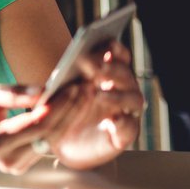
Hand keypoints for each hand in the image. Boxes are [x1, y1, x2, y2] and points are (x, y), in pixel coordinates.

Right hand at [0, 83, 75, 174]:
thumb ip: (12, 94)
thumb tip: (45, 91)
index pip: (38, 124)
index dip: (60, 106)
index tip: (76, 85)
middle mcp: (7, 160)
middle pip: (51, 134)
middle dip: (72, 110)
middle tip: (88, 86)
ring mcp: (15, 166)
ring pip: (52, 140)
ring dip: (70, 117)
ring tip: (83, 93)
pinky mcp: (21, 164)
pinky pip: (46, 143)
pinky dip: (59, 124)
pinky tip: (70, 106)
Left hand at [49, 41, 144, 168]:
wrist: (61, 144)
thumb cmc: (60, 112)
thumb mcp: (55, 94)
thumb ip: (57, 83)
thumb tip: (56, 76)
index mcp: (107, 75)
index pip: (119, 55)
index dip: (115, 48)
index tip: (106, 44)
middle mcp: (121, 91)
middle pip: (126, 74)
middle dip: (113, 69)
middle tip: (96, 69)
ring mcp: (125, 113)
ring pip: (134, 98)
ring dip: (118, 95)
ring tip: (99, 95)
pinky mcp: (122, 136)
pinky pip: (130, 128)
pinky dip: (123, 123)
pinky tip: (111, 120)